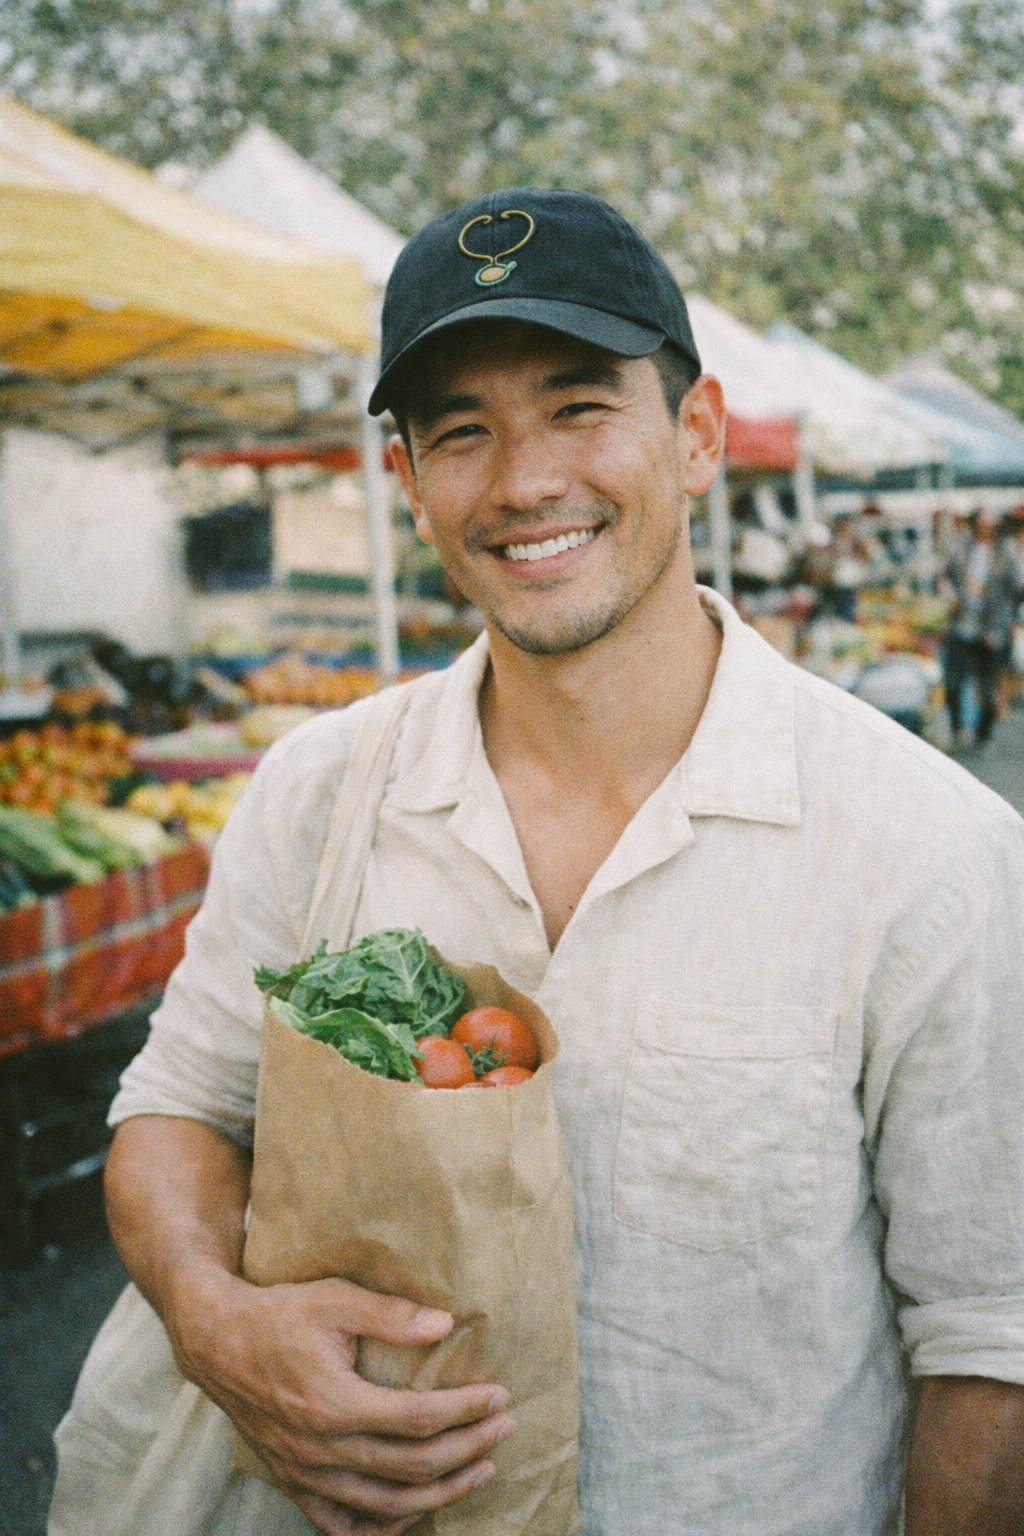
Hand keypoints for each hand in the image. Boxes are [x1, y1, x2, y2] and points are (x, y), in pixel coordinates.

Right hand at [167, 1266, 514, 1535]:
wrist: (217, 1343)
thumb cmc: (279, 1315)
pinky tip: (412, 1511)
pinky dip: (382, 1526)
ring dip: (441, 1492)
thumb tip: (445, 1324)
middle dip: (467, 1450)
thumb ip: (391, 1315)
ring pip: (387, 1503)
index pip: (419, 1419)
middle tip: (504, 1430)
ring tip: (480, 1471)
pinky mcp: (294, 1481)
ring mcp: (306, 1473)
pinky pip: (341, 1524)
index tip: (499, 1397)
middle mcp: (322, 1448)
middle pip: (412, 1467)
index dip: (465, 1411)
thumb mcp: (335, 1299)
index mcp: (336, 1403)